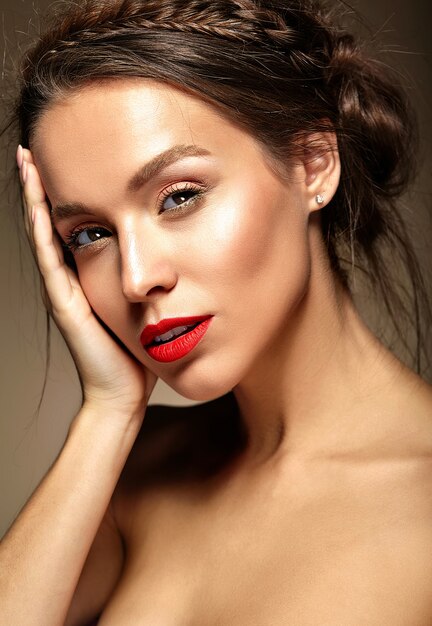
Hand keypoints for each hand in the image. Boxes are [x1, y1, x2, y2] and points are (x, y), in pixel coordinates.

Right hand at [17, 146, 156, 418]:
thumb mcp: (139, 303)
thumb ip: (142, 279)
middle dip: (42, 185)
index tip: (66, 157)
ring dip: (34, 197)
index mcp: (86, 276)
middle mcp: (68, 278)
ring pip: (42, 234)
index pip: (71, 225)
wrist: (123, 391)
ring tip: (27, 161)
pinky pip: (49, 258)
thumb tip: (167, 255)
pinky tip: (38, 202)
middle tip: (33, 147)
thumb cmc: (135, 351)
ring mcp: (62, 289)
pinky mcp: (65, 302)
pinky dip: (41, 229)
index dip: (65, 193)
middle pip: (50, 222)